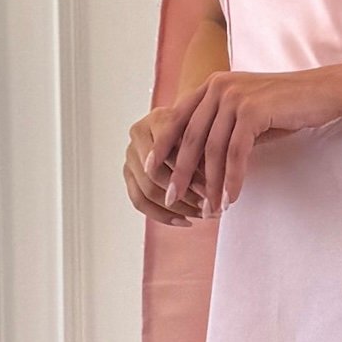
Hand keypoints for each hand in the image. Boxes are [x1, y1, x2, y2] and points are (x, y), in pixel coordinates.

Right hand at [123, 106, 208, 224]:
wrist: (188, 125)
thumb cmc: (203, 128)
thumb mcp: (208, 133)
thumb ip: (205, 153)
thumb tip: (212, 189)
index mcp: (156, 120)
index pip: (167, 153)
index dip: (189, 175)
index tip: (209, 192)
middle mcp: (137, 136)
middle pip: (155, 175)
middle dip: (184, 195)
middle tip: (208, 207)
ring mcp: (130, 156)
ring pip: (147, 192)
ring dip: (177, 208)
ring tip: (202, 215)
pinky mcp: (129, 175)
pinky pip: (140, 202)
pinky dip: (163, 215)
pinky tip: (186, 221)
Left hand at [149, 65, 341, 214]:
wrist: (323, 91)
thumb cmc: (287, 106)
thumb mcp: (247, 111)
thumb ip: (223, 126)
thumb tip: (200, 160)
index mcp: (212, 85)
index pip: (177, 117)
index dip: (162, 145)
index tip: (151, 170)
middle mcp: (218, 87)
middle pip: (190, 137)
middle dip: (180, 172)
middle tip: (172, 198)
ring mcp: (235, 97)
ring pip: (213, 149)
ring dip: (210, 184)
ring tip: (209, 209)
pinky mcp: (253, 111)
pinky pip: (236, 153)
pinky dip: (232, 179)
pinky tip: (231, 198)